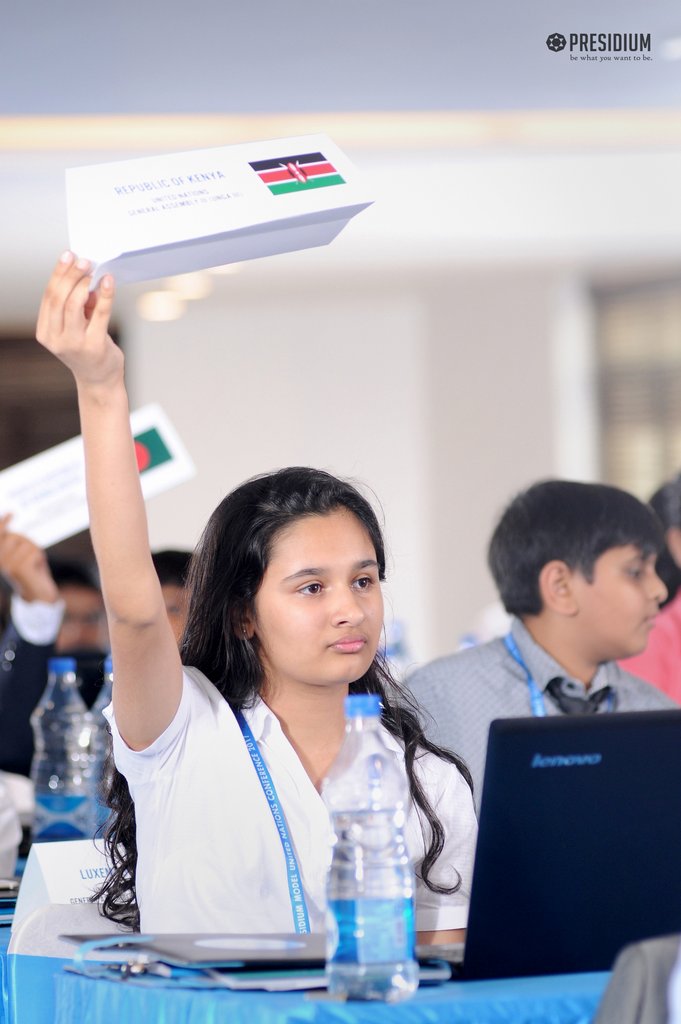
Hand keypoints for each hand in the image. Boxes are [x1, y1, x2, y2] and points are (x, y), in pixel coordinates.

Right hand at [0, 515, 58, 602]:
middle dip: (27, 543)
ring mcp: (7, 565)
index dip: (2, 524)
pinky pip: (35, 552)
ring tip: (34, 565)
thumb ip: (12, 541)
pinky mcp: (19, 568)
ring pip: (27, 544)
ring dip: (35, 552)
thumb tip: (9, 521)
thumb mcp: (20, 555)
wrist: (38, 595)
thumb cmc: (31, 572)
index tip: (11, 513)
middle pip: (16, 537)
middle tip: (32, 559)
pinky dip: (40, 558)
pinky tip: (37, 569)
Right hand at [35, 252, 122, 387]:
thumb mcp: (75, 327)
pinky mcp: (94, 346)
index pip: (49, 297)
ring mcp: (74, 344)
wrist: (99, 381)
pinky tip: (109, 282)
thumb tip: (87, 275)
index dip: (58, 274)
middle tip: (84, 260)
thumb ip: (77, 304)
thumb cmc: (87, 350)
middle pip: (59, 298)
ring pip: (74, 304)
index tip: (68, 256)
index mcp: (45, 332)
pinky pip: (100, 314)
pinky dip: (106, 295)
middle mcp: (56, 339)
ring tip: (94, 270)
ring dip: (85, 283)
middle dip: (71, 275)